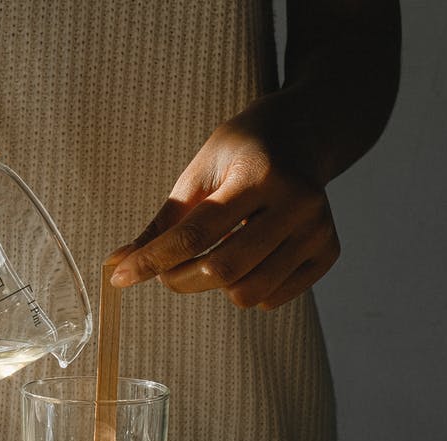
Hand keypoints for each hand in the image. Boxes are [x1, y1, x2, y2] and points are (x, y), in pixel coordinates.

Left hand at [110, 101, 339, 309]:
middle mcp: (297, 203)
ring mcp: (318, 230)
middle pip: (222, 269)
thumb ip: (164, 222)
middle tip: (167, 269)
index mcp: (259, 174)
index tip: (120, 277)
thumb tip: (118, 264)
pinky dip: (247, 288)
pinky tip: (247, 257)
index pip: (196, 233)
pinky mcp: (328, 252)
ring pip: (248, 293)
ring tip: (212, 257)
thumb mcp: (198, 173)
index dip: (152, 260)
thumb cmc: (241, 152)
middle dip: (180, 279)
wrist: (302, 136)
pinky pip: (272, 299)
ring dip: (214, 286)